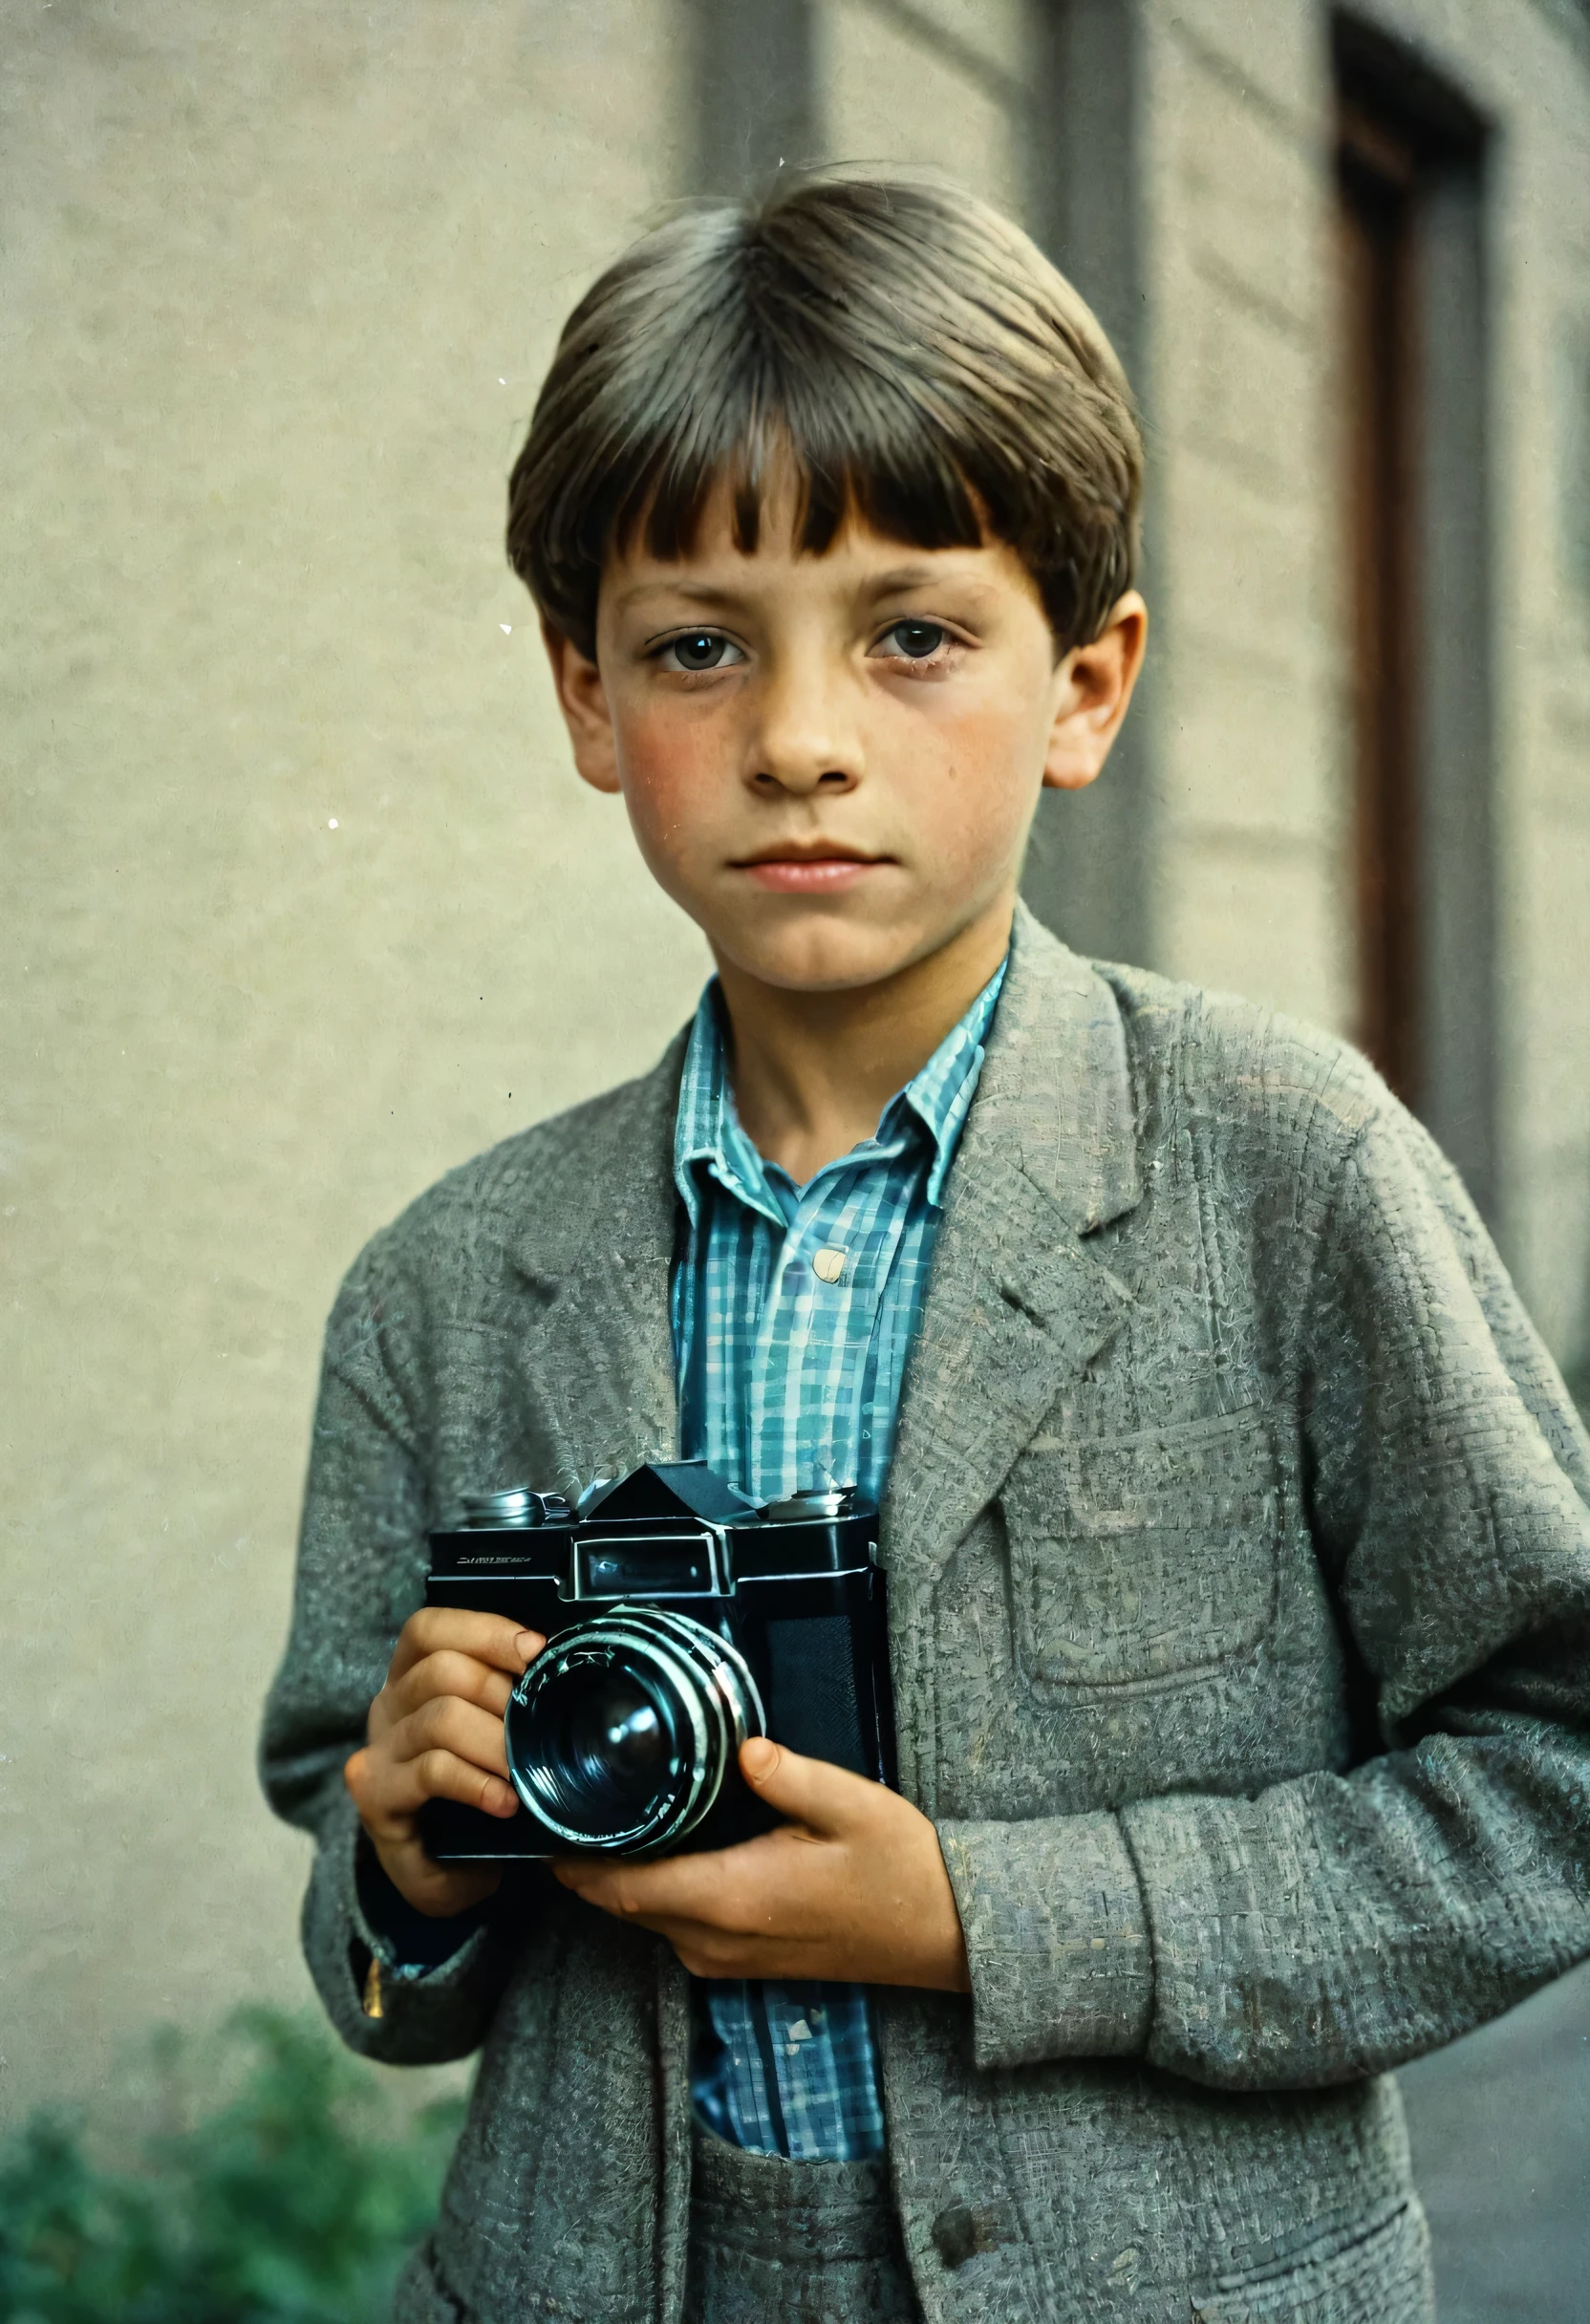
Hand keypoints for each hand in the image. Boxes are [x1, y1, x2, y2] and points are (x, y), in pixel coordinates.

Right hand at [344, 1609, 543, 1918]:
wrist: (441, 1872)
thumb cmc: (475, 1790)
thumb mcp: (492, 1732)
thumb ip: (508, 1696)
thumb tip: (561, 1665)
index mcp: (411, 1678)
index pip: (429, 1629)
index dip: (484, 1631)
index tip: (536, 1651)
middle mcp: (387, 1706)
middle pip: (440, 1670)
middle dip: (501, 1694)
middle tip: (538, 1729)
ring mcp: (377, 1751)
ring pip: (440, 1719)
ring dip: (496, 1744)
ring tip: (527, 1771)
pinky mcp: (376, 1796)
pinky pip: (432, 1771)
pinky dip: (477, 1783)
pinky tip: (505, 1802)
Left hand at [552, 1737, 969, 1990]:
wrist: (946, 1935)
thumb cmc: (900, 1868)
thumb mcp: (850, 1805)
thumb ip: (788, 1775)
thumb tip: (741, 1747)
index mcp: (730, 1898)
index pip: (622, 1887)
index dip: (573, 1860)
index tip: (542, 1818)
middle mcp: (716, 1939)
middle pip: (622, 1905)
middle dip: (586, 1862)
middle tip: (566, 1800)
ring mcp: (729, 1958)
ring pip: (647, 1919)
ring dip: (619, 1878)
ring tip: (605, 1814)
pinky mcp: (745, 1960)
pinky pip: (676, 1927)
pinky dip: (654, 1893)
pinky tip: (663, 1847)